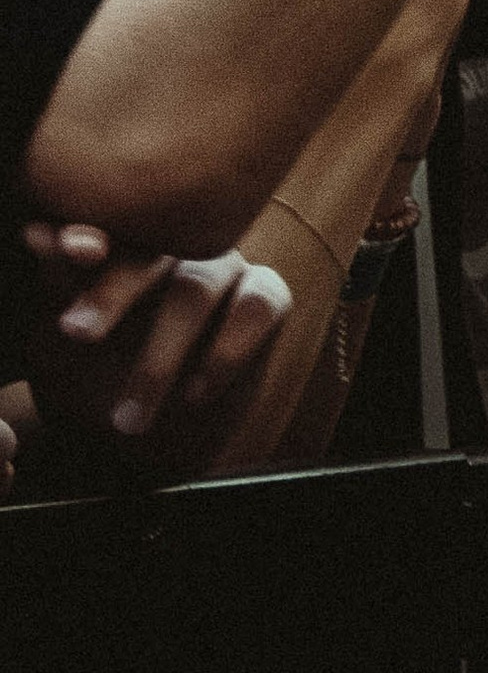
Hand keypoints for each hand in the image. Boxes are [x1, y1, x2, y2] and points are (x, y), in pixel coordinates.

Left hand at [19, 225, 290, 450]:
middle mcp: (175, 246)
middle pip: (152, 251)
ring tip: (128, 418)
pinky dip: (225, 353)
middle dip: (113, 291)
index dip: (88, 232)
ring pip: (198, 287)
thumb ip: (59, 290)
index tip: (71, 250)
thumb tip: (38, 233)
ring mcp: (223, 267)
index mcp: (122, 245)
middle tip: (76, 332)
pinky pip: (257, 306)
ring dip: (159, 358)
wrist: (150, 445)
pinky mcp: (265, 297)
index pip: (106, 227)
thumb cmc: (96, 385)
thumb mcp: (61, 347)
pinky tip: (194, 395)